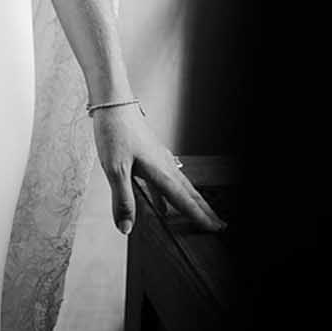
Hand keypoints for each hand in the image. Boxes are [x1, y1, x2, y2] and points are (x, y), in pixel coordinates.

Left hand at [90, 104, 225, 235]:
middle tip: (219, 224)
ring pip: (179, 186)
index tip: (215, 228)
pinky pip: (164, 179)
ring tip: (198, 215)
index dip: (199, 216)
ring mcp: (158, 158)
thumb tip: (126, 228)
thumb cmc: (114, 131)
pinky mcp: (149, 154)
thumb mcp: (114, 169)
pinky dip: (167, 195)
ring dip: (189, 201)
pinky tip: (161, 204)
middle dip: (204, 210)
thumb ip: (122, 200)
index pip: (184, 201)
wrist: (112, 102)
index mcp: (160, 172)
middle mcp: (164, 165)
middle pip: (189, 193)